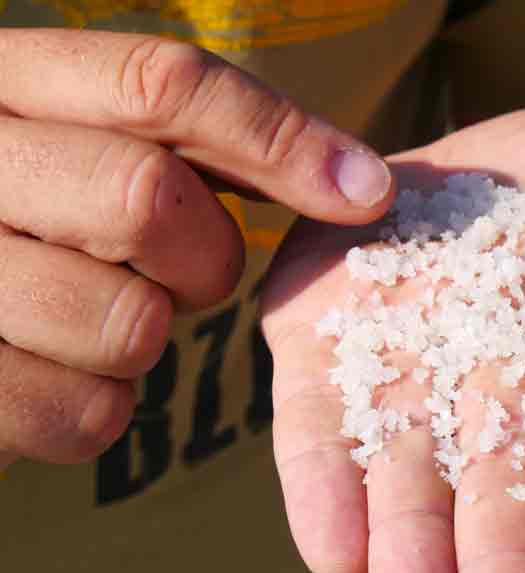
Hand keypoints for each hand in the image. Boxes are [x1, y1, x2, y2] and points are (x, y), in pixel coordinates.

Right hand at [0, 28, 393, 468]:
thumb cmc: (35, 226)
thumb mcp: (95, 153)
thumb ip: (207, 149)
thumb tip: (364, 188)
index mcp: (5, 87)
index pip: (160, 84)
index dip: (278, 139)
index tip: (366, 193)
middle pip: (146, 197)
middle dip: (203, 257)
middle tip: (178, 273)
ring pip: (126, 322)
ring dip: (142, 338)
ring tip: (94, 318)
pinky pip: (87, 412)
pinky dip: (97, 406)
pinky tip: (59, 372)